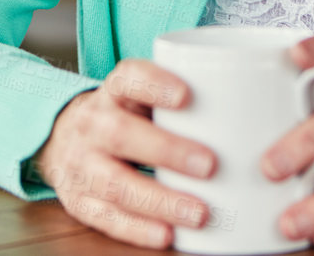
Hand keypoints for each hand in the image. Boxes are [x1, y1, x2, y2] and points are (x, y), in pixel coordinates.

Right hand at [29, 59, 217, 248]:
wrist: (62, 140)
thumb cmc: (124, 118)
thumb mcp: (140, 98)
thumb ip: (180, 104)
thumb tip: (251, 115)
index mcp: (112, 92)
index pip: (128, 78)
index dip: (154, 84)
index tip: (186, 96)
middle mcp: (91, 124)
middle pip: (121, 134)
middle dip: (166, 151)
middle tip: (209, 165)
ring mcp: (80, 164)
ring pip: (115, 184)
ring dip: (159, 201)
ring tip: (200, 213)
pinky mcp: (78, 201)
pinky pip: (106, 218)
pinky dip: (137, 229)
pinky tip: (167, 234)